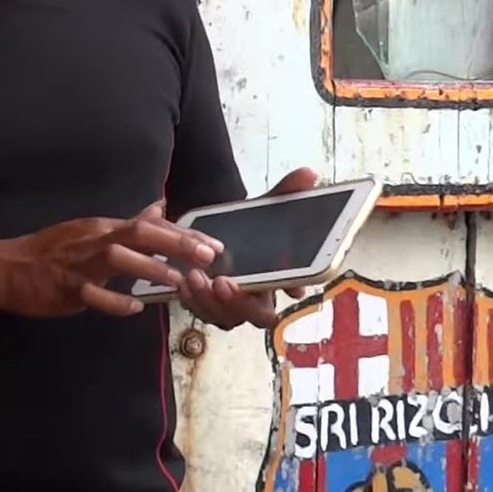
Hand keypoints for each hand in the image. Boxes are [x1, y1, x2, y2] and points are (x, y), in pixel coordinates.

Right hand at [0, 200, 222, 317]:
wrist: (8, 268)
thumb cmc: (53, 252)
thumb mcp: (94, 232)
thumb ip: (129, 224)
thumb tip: (160, 207)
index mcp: (104, 228)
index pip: (149, 225)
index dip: (182, 234)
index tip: (212, 244)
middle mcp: (95, 239)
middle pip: (139, 234)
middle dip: (176, 243)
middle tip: (208, 256)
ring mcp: (79, 262)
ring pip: (117, 259)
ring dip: (150, 268)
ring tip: (178, 281)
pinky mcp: (64, 286)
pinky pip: (91, 294)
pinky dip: (114, 301)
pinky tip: (134, 308)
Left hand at [178, 167, 319, 329]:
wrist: (213, 230)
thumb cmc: (244, 225)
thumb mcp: (264, 206)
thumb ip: (286, 192)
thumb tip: (309, 173)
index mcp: (280, 275)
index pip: (291, 291)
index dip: (287, 290)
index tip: (281, 282)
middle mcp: (258, 297)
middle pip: (259, 317)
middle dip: (241, 303)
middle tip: (223, 282)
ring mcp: (232, 305)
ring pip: (226, 318)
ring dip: (210, 302)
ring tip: (195, 276)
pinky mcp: (207, 305)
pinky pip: (202, 313)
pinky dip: (192, 301)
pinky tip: (183, 283)